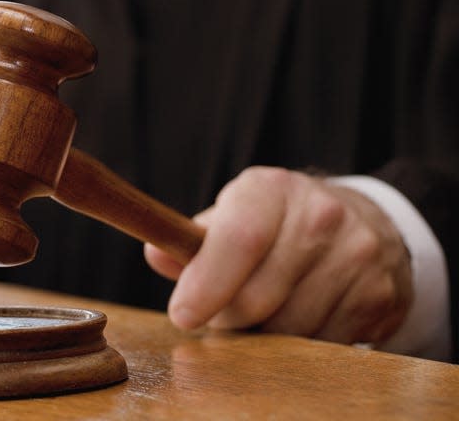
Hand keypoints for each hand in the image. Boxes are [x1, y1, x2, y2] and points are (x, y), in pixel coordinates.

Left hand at [145, 166, 412, 345]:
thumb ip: (192, 240)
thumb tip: (156, 254)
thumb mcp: (234, 216)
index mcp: (270, 189)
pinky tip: (299, 318)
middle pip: (257, 296)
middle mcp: (319, 214)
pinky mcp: (378, 294)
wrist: (363, 224)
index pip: (239, 239)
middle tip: (222, 312)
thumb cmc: (277, 225)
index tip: (182, 315)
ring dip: (263, 336)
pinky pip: (323, 344)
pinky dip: (300, 345)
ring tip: (263, 312)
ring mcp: (355, 254)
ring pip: (289, 328)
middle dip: (228, 317)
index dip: (206, 283)